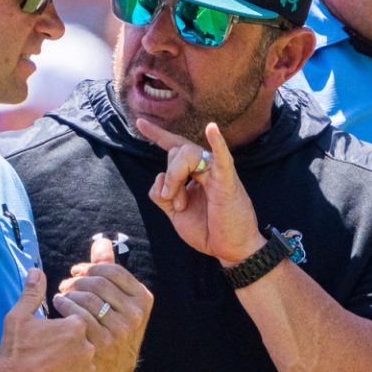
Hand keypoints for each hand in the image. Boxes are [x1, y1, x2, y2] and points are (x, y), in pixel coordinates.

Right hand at [0, 269, 95, 371]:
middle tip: (45, 358)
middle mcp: (88, 347)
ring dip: (71, 368)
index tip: (45, 340)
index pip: (76, 324)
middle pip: (81, 344)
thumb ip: (32, 294)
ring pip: (84, 366)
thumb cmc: (15, 352)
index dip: (59, 332)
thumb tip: (36, 271)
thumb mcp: (19, 318)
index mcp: (76, 326)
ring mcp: (88, 371)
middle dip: (67, 350)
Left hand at [57, 236, 153, 371]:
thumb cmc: (111, 331)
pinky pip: (77, 314)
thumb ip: (110, 270)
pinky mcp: (102, 343)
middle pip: (97, 282)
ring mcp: (120, 330)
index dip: (90, 267)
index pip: (112, 270)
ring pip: (86, 297)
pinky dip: (64, 306)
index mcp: (142, 299)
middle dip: (77, 280)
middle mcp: (135, 314)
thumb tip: (101, 241)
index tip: (77, 271)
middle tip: (66, 284)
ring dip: (68, 292)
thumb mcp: (119, 302)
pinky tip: (58, 306)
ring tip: (61, 295)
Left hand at [135, 118, 261, 265]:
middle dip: (168, 178)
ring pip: (187, 153)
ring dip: (175, 177)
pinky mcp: (227, 183)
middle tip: (175, 205)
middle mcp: (205, 168)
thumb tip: (158, 178)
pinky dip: (217, 143)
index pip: (174, 147)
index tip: (140, 122)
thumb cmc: (208, 230)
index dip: (157, 134)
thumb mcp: (175, 215)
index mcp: (194, 174)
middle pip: (176, 152)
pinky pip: (221, 159)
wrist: (231, 249)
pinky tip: (212, 129)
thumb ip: (162, 196)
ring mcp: (217, 173)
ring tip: (180, 205)